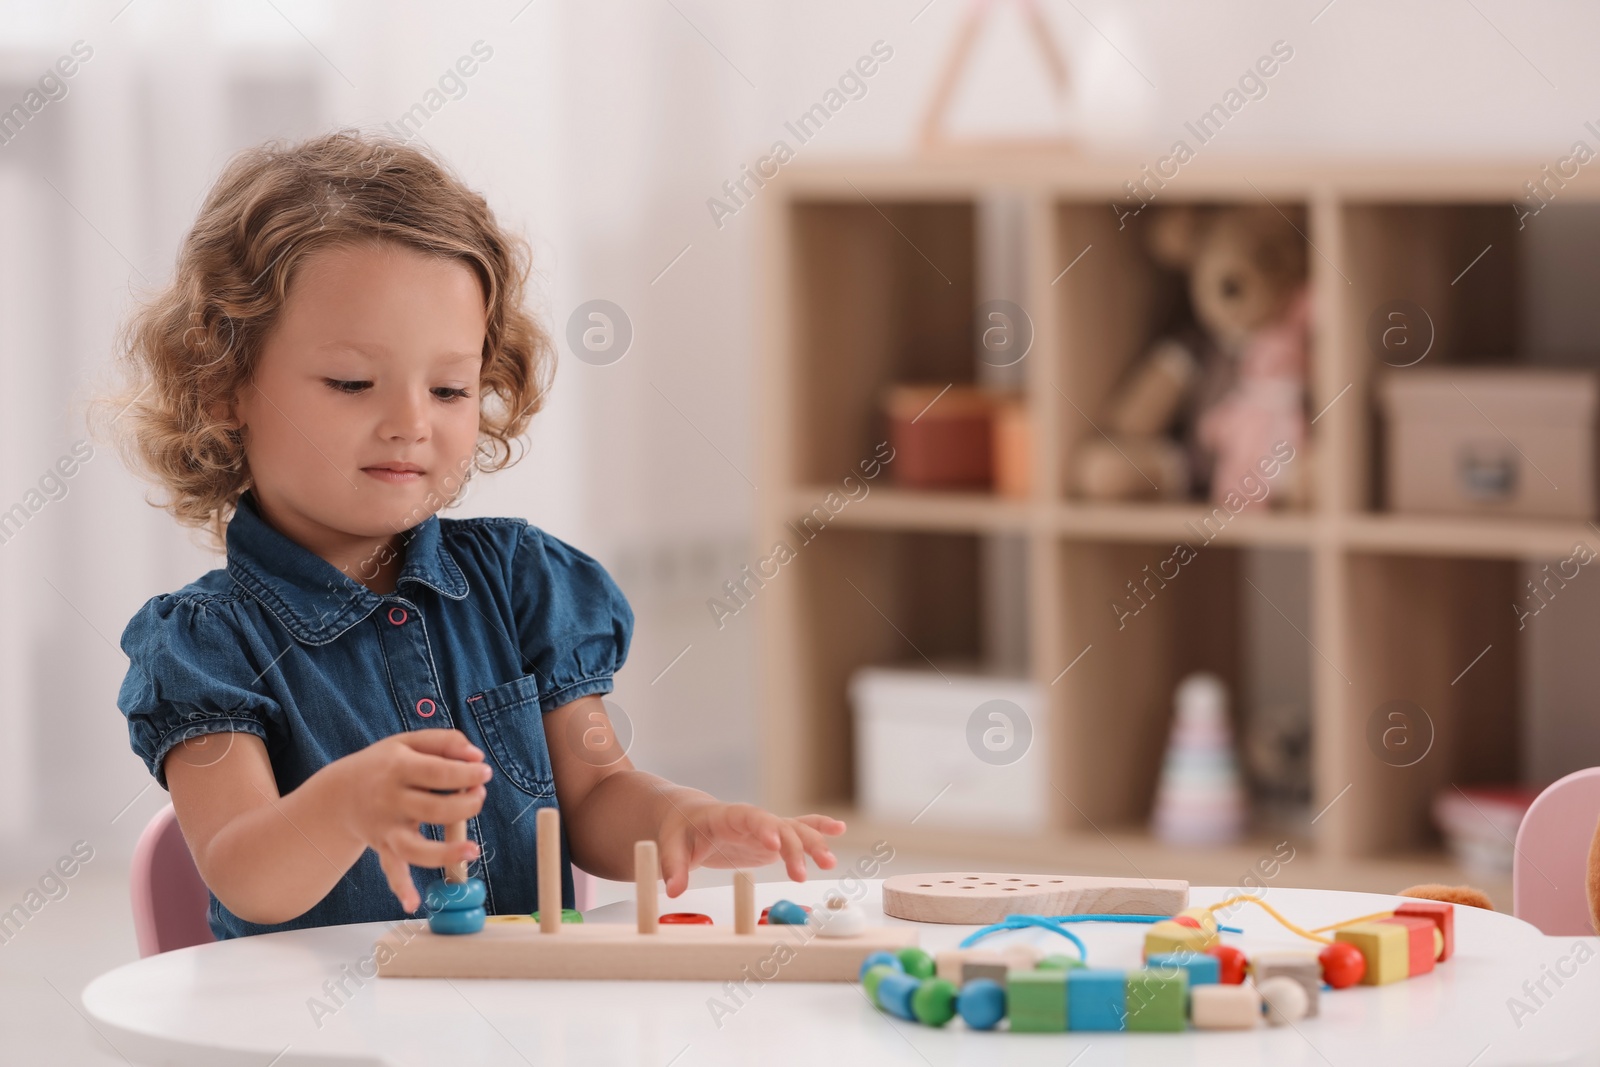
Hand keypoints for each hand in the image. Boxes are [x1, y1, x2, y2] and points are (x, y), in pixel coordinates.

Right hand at [332, 729, 491, 912]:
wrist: (340, 793)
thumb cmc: (386, 764)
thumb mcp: (409, 742)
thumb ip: (446, 741)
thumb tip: (477, 756)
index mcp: (398, 768)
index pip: (437, 772)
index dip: (465, 773)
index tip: (484, 772)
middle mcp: (390, 800)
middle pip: (433, 810)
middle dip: (465, 805)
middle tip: (479, 796)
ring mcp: (386, 828)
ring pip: (415, 847)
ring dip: (445, 852)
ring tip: (472, 850)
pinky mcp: (385, 847)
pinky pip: (392, 870)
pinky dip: (401, 887)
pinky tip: (412, 902)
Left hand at [656, 802, 845, 895]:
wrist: (687, 817)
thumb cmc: (679, 830)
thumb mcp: (670, 846)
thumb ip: (673, 867)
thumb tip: (673, 890)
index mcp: (726, 816)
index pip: (748, 817)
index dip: (763, 828)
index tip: (774, 843)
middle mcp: (751, 819)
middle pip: (778, 828)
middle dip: (792, 848)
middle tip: (801, 874)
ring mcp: (764, 828)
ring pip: (794, 830)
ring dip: (813, 843)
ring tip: (830, 863)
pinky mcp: (771, 839)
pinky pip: (798, 830)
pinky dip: (817, 828)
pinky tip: (838, 829)